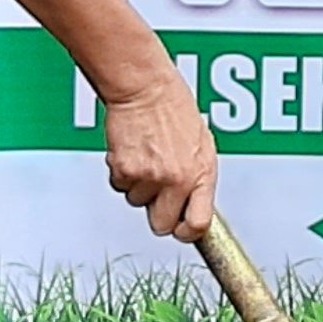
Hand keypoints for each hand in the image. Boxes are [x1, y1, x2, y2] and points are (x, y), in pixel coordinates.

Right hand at [93, 58, 218, 240]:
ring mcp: (150, 177)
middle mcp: (178, 180)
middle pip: (162, 226)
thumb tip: (195, 204)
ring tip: (146, 158)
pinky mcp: (125, 171)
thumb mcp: (201, 144)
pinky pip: (120, 186)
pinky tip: (133, 152)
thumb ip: (199, 177)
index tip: (182, 230)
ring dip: (140, 187)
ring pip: (137, 203)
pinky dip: (123, 174)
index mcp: (202, 174)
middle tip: (158, 193)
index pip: (198, 225)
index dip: (187, 232)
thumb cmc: (174, 109)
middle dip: (158, 213)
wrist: (145, 88)